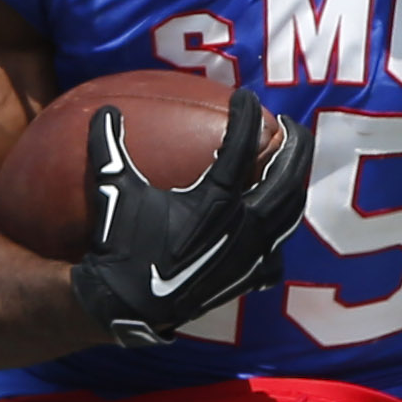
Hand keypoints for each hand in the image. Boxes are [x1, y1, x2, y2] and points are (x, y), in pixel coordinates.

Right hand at [69, 88, 308, 346]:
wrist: (129, 305)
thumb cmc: (120, 244)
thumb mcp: (112, 190)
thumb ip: (109, 147)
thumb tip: (104, 110)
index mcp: (215, 200)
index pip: (242, 146)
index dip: (246, 116)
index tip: (246, 97)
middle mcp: (243, 225)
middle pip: (288, 176)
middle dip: (296, 144)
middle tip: (289, 124)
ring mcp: (251, 253)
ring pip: (291, 212)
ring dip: (296, 182)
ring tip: (292, 164)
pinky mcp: (249, 276)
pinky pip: (278, 250)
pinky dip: (281, 231)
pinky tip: (275, 223)